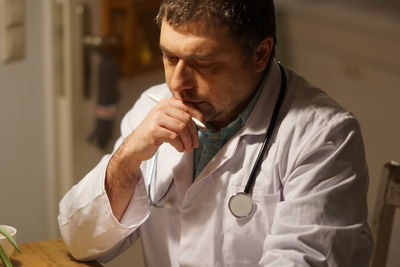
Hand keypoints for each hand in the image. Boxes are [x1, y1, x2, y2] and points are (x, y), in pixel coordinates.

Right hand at [105, 97, 202, 218]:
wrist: (136, 146)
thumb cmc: (154, 134)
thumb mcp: (167, 122)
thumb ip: (181, 118)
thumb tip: (202, 122)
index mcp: (166, 103)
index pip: (187, 106)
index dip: (198, 117)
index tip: (204, 128)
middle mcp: (161, 108)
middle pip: (186, 118)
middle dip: (194, 133)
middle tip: (195, 143)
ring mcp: (156, 118)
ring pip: (181, 128)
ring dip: (187, 141)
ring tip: (187, 148)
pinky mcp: (154, 130)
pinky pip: (174, 137)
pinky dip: (180, 145)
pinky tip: (179, 149)